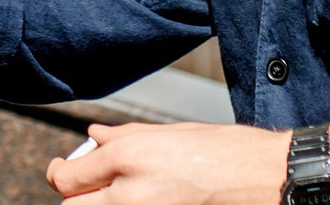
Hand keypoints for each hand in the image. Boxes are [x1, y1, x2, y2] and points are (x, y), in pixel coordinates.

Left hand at [47, 119, 329, 204]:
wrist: (266, 178)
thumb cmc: (224, 150)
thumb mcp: (169, 132)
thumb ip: (123, 136)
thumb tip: (92, 136)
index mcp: (127, 157)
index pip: (66, 178)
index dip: (63, 175)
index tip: (68, 173)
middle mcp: (131, 191)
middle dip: (76, 197)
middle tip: (90, 190)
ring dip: (104, 204)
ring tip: (124, 192)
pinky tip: (150, 198)